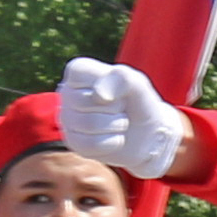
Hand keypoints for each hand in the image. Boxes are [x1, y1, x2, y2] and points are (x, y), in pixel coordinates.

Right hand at [53, 54, 189, 179]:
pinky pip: (90, 145)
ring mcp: (67, 119)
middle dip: (115, 108)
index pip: (78, 72)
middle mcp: (67, 93)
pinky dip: (112, 143)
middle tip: (121, 108)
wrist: (149, 135)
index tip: (118, 88)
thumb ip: (121, 79)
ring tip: (120, 123)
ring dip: (116, 126)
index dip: (106, 82)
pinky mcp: (72, 142)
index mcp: (79, 71)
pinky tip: (116, 138)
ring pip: (89, 124)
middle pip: (85, 101)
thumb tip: (98, 95)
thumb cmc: (139, 103)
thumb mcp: (138, 84)